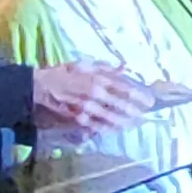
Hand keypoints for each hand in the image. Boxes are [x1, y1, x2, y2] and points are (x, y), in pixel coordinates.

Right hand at [32, 62, 155, 134]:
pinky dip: (111, 128)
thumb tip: (124, 67)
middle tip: (147, 114)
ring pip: (112, 119)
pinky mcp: (79, 119)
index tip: (150, 100)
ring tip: (136, 123)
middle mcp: (94, 94)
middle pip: (122, 106)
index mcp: (97, 78)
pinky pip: (99, 126)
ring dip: (127, 122)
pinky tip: (119, 128)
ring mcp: (87, 109)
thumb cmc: (64, 73)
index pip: (125, 88)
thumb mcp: (85, 64)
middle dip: (137, 111)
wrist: (41, 87)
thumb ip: (106, 68)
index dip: (140, 95)